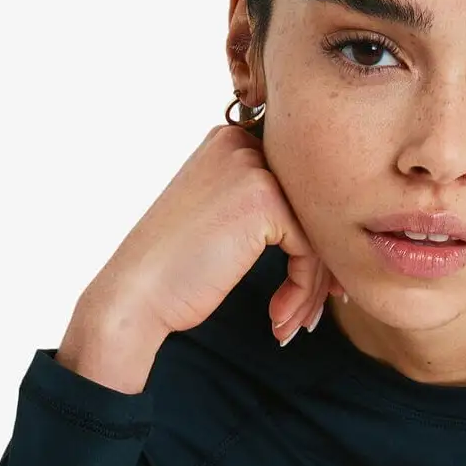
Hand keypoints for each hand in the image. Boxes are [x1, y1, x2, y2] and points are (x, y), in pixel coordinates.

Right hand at [77, 122, 341, 347]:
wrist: (136, 293)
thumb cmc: (175, 268)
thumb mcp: (222, 218)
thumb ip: (265, 205)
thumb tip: (329, 226)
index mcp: (231, 141)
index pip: (298, 189)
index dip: (314, 240)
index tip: (319, 285)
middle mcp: (242, 144)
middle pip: (311, 210)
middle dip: (320, 268)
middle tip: (315, 310)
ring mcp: (253, 168)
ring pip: (315, 234)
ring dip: (309, 289)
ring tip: (294, 324)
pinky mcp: (263, 201)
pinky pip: (308, 252)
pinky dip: (300, 292)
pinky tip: (278, 320)